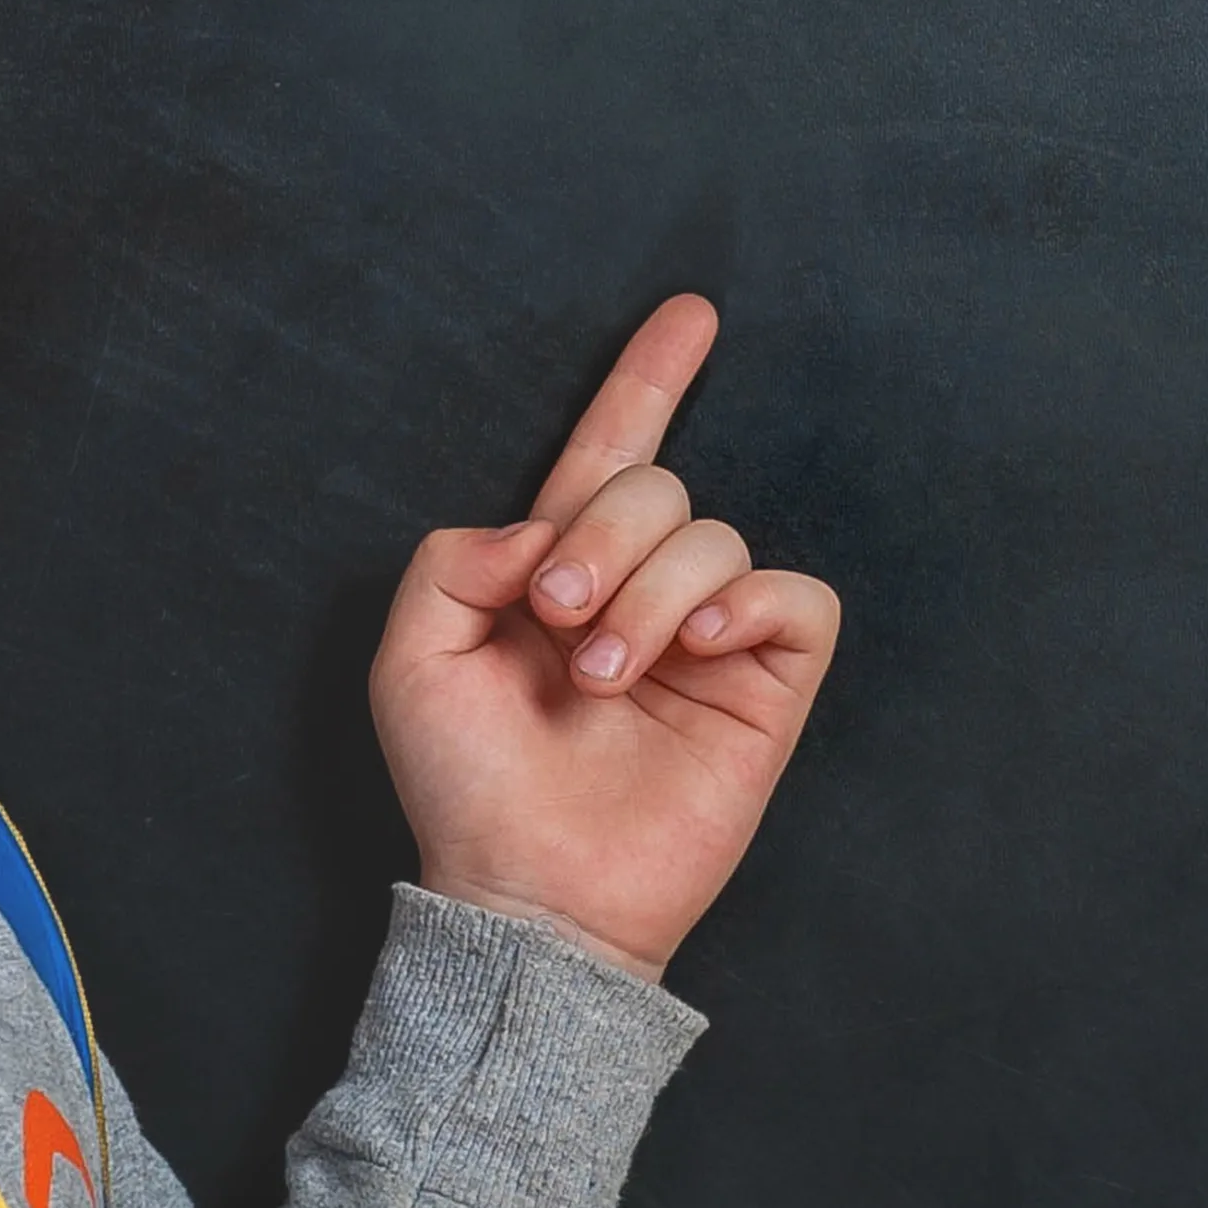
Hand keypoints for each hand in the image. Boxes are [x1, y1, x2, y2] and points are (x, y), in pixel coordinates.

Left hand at [370, 295, 841, 979]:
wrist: (530, 895)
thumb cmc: (466, 790)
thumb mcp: (413, 658)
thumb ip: (458, 558)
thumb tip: (546, 526)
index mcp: (559, 573)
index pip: (611, 454)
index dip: (649, 380)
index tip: (691, 312)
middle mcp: (640, 594)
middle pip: (656, 487)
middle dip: (603, 537)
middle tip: (558, 620)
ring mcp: (708, 642)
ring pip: (717, 536)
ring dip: (651, 595)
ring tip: (605, 677)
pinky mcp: (767, 690)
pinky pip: (794, 597)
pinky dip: (746, 604)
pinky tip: (698, 651)